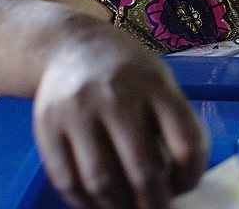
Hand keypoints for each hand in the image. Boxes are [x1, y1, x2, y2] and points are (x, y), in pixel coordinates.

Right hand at [33, 29, 208, 208]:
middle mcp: (115, 95)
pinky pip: (66, 180)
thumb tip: (180, 183)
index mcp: (154, 84)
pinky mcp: (46, 126)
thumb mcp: (159, 82)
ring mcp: (77, 111)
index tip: (186, 187)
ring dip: (119, 208)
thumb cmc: (125, 72)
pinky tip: (100, 204)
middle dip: (155, 203)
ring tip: (129, 208)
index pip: (186, 142)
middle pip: (142, 169)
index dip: (191, 176)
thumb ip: (173, 124)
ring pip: (101, 181)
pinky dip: (86, 203)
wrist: (70, 45)